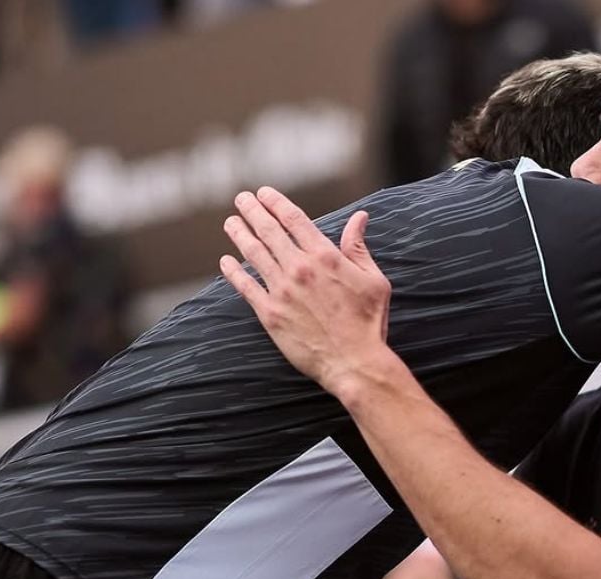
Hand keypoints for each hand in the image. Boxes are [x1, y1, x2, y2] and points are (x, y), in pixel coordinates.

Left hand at [219, 187, 392, 393]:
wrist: (354, 362)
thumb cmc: (369, 322)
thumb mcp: (374, 280)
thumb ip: (359, 247)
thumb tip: (359, 217)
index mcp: (325, 257)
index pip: (294, 220)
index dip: (276, 203)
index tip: (264, 193)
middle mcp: (299, 269)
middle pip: (269, 231)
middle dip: (253, 212)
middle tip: (242, 200)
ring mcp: (282, 291)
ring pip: (254, 254)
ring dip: (240, 235)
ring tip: (231, 222)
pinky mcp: (270, 314)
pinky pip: (245, 287)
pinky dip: (233, 272)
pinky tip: (226, 262)